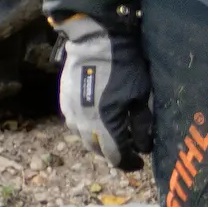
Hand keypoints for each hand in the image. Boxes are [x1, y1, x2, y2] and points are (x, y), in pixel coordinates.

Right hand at [57, 14, 152, 170]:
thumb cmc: (124, 67)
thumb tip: (144, 147)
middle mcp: (83, 124)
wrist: (96, 42)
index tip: (140, 164)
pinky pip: (75, 125)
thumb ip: (141, 125)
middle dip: (114, 154)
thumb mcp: (141, 96)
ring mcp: (70, 114)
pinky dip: (88, 129)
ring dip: (100, 142)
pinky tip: (99, 122)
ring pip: (84, 139)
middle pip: (98, 150)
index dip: (128, 163)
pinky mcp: (63, 103)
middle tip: (129, 152)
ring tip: (115, 137)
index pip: (115, 155)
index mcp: (104, 124)